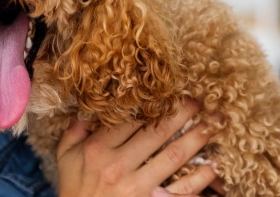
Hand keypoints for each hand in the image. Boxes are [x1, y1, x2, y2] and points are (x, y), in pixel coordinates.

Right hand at [55, 99, 219, 196]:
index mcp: (98, 150)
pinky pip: (180, 191)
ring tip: (213, 124)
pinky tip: (214, 166)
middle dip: (182, 113)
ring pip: (174, 156)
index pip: (131, 119)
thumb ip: (76, 131)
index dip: (154, 103)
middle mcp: (118, 166)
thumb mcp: (66, 159)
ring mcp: (136, 188)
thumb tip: (92, 107)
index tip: (171, 92)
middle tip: (201, 100)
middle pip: (157, 132)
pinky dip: (200, 178)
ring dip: (197, 138)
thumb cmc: (74, 190)